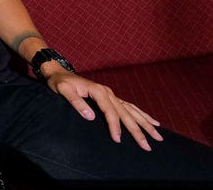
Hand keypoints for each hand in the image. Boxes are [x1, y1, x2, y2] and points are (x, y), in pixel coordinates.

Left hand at [46, 71, 162, 150]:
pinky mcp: (111, 97)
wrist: (59, 72)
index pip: (110, 112)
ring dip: (145, 123)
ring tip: (158, 135)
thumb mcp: (63, 91)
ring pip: (132, 110)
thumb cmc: (59, 82)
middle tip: (147, 145)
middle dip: (138, 130)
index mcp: (98, 91)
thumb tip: (91, 117)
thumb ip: (76, 102)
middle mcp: (108, 93)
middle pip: (126, 113)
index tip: (117, 139)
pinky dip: (141, 115)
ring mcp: (111, 95)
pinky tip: (152, 121)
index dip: (115, 126)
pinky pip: (130, 107)